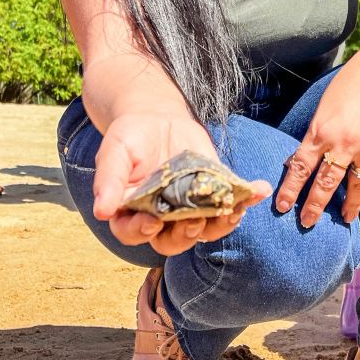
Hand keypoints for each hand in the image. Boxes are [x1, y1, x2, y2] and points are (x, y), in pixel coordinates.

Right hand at [95, 113, 270, 256]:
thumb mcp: (116, 151)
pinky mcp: (213, 194)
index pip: (133, 233)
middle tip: (194, 221)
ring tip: (233, 212)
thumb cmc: (130, 137)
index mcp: (131, 213)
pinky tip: (258, 190)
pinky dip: (245, 199)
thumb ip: (109, 180)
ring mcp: (189, 208)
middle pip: (172, 241)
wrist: (157, 119)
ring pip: (205, 229)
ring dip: (220, 225)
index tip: (152, 223)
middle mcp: (160, 218)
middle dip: (184, 235)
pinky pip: (229, 203)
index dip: (141, 232)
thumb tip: (102, 210)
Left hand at [275, 67, 359, 227]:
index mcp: (322, 132)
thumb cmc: (347, 87)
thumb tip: (299, 162)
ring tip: (344, 220)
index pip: (302, 168)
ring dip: (349, 206)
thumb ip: (313, 137)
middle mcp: (344, 144)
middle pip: (327, 183)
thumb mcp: (320, 109)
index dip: (291, 190)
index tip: (282, 207)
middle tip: (307, 223)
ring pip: (355, 187)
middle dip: (315, 206)